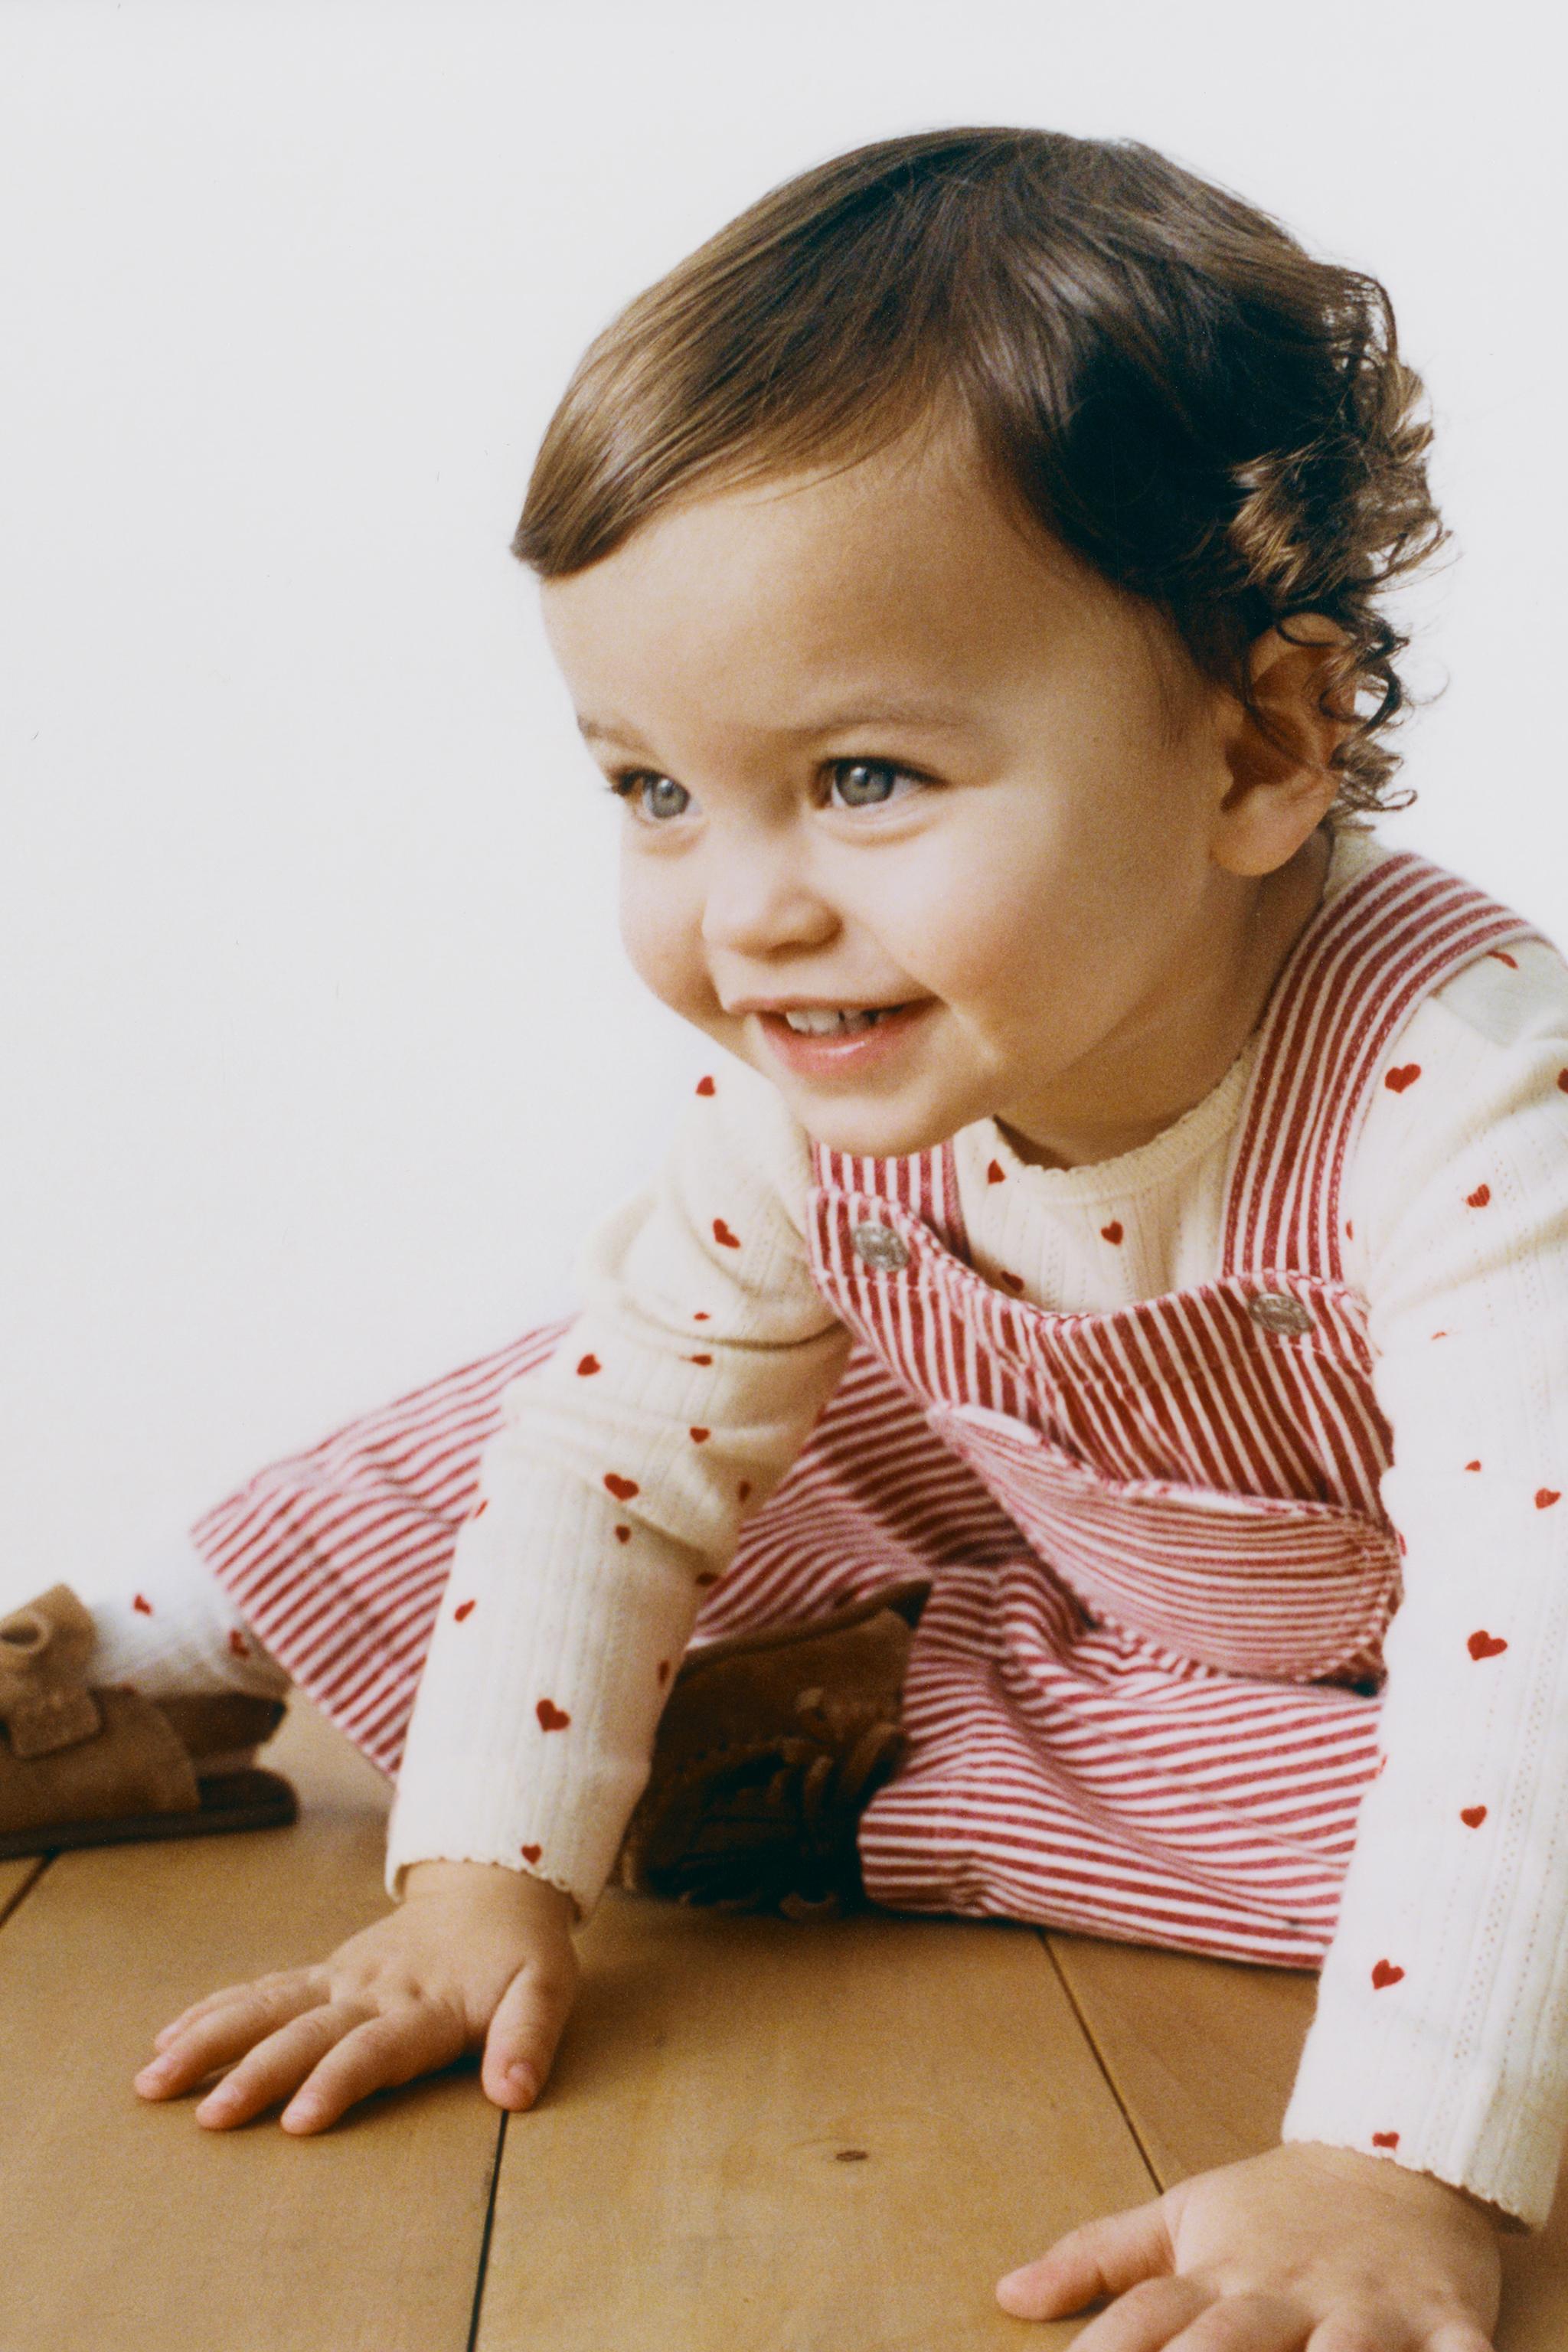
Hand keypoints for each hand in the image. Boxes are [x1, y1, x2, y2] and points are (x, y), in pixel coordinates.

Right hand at [134, 1860, 579, 2133]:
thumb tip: (515, 2095)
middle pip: (305, 2033)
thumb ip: (529, 2038)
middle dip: (254, 2074)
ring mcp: (340, 1978)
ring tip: (152, 2081)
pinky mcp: (324, 1973)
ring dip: (209, 2040)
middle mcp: (371, 1990)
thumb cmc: (520, 1952)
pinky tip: (166, 2041)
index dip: (336, 2083)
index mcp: (423, 2005)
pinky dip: (213, 2012)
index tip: (294, 2122)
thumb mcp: (546, 1989)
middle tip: (205, 2117)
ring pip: (265, 2006)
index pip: (372, 2049)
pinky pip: (262, 1990)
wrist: (494, 1882)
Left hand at [995, 2140, 1502, 2347]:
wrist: (1399, 2152)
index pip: (1149, 2316)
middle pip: (1229, 2343)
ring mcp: (1369, 2308)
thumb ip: (1096, 2257)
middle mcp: (1288, 2291)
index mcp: (1222, 2269)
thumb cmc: (1277, 2206)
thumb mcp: (1182, 2216)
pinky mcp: (1449, 2321)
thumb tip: (1006, 2293)